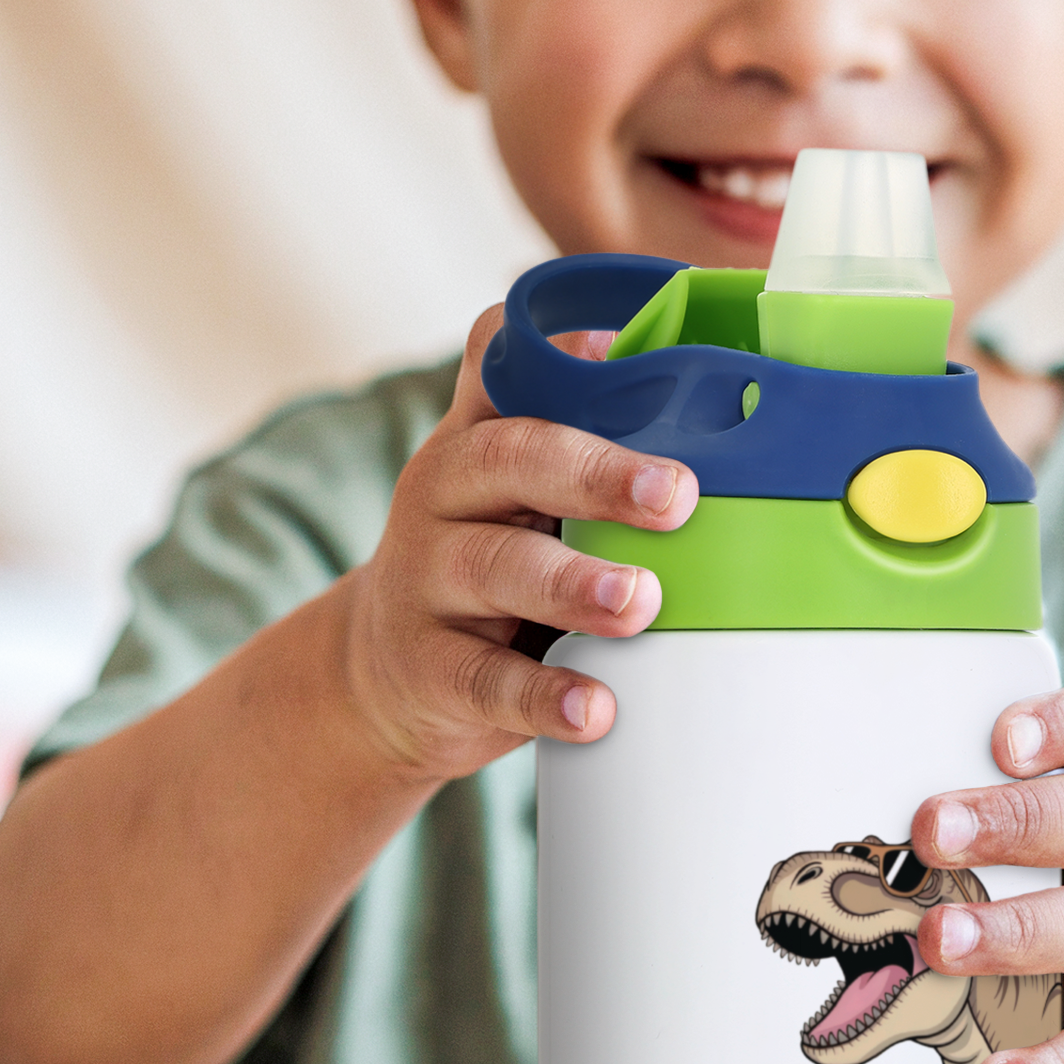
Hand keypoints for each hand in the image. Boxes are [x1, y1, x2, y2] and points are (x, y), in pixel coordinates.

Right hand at [340, 307, 696, 782]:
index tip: (621, 354)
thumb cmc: (487, 563)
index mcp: (478, 437)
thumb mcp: (515, 492)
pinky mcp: (426, 666)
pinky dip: (543, 696)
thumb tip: (678, 382)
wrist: (386, 674)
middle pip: (513, 460)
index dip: (559, 355)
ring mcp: (425, 578)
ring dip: (574, 585)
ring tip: (639, 603)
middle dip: (599, 476)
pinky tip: (595, 710)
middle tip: (677, 497)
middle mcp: (441, 491)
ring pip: (498, 568)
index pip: (500, 367)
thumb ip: (579, 439)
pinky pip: (485, 679)